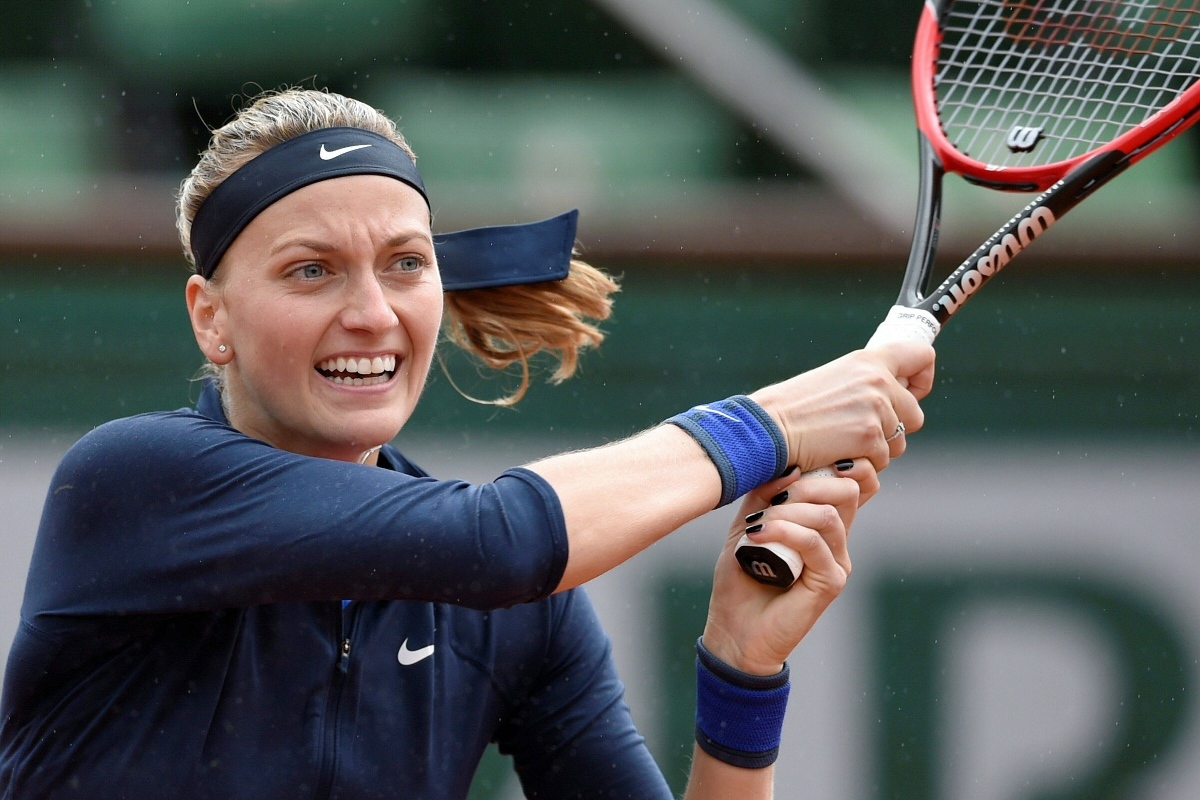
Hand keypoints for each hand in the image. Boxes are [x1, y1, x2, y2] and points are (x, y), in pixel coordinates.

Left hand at [701, 462, 873, 675]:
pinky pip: (815, 543)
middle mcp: (837, 540)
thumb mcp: (748, 523)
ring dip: (786, 512)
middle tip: (772, 499)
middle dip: (807, 483)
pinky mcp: (831, 582)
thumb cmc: (741, 575)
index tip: (791, 467)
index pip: (849, 481)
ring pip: (827, 515)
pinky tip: (758, 536)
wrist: (734, 630)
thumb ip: (767, 494)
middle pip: (847, 489)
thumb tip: (793, 468)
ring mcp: (837, 561)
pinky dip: (784, 532)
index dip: (831, 463)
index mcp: (822, 523)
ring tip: (756, 526)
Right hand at [749, 342, 934, 473]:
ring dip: (877, 448)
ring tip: (844, 441)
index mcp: (869, 361)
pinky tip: (839, 453)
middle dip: (894, 428)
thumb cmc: (794, 407)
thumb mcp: (834, 379)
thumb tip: (889, 398)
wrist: (770, 426)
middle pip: (914, 414)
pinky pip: (882, 460)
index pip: (921, 357)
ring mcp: (876, 410)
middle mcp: (878, 381)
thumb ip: (865, 383)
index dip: (921, 380)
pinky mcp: (869, 438)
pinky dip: (862, 463)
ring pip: (898, 442)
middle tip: (860, 430)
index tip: (910, 392)